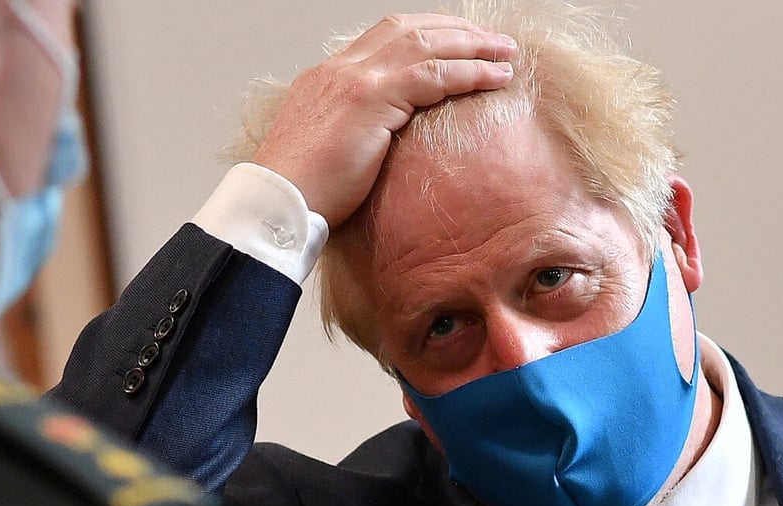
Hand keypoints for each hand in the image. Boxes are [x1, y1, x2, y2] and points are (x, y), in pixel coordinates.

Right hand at [252, 14, 516, 229]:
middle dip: (456, 31)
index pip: (384, 36)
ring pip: (426, 45)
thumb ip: (352, 131)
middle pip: (409, 28)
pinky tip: (495, 78)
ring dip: (472, 47)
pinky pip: (433, 76)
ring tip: (505, 54)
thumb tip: (379, 142)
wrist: (276, 201)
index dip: (426, 33)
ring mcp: (355, 80)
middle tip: (492, 41)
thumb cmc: (300, 190)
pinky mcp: (370, 99)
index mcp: (327, 77)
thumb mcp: (326, 148)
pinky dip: (469, 73)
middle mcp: (340, 69)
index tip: (457, 42)